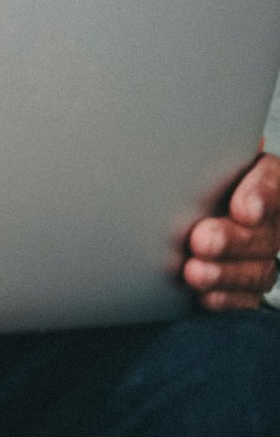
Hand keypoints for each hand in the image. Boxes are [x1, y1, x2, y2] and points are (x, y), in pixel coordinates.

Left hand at [182, 152, 279, 310]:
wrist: (167, 213)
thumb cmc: (181, 179)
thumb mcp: (190, 160)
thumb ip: (198, 153)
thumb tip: (192, 136)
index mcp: (262, 178)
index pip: (274, 181)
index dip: (263, 195)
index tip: (243, 209)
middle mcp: (269, 219)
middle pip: (266, 232)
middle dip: (234, 239)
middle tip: (202, 239)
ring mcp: (261, 255)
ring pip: (259, 269)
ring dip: (226, 273)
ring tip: (194, 272)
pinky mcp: (246, 286)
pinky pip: (247, 299)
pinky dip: (226, 300)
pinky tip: (206, 297)